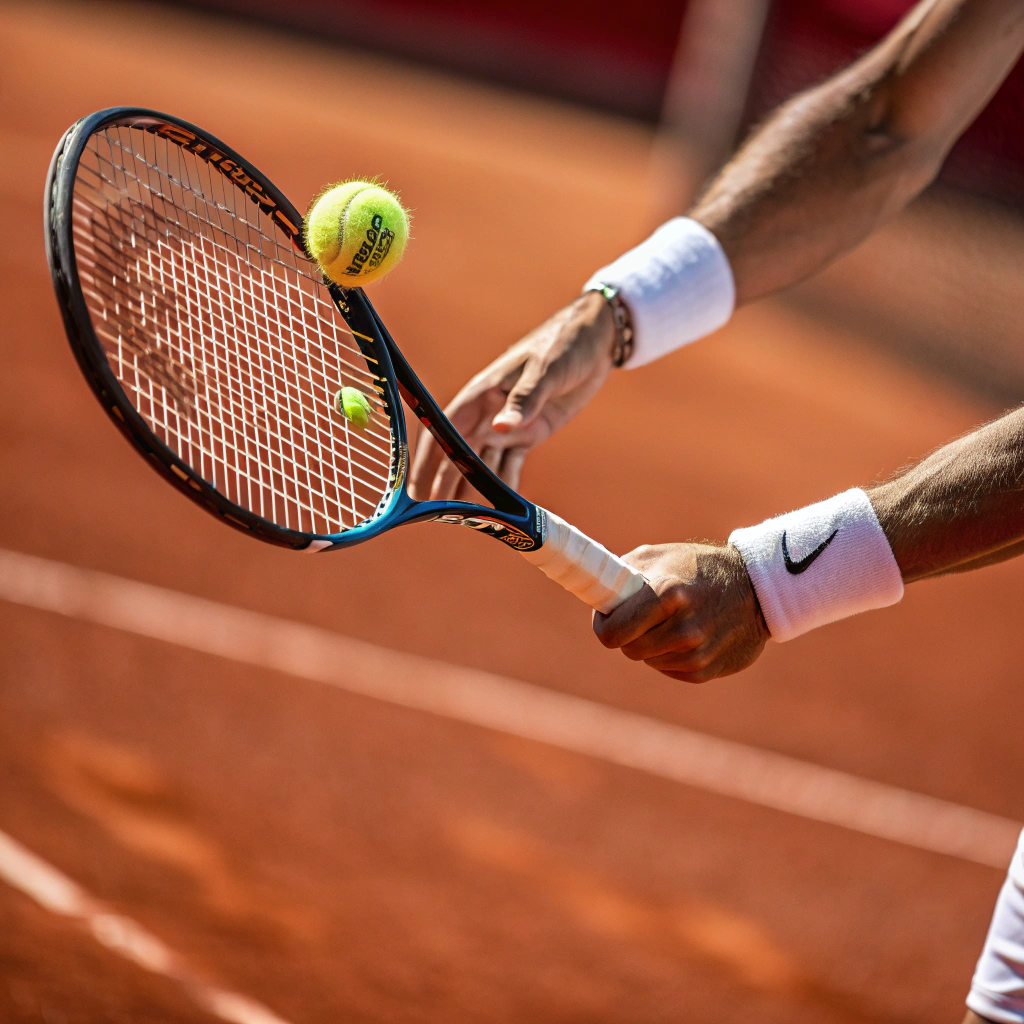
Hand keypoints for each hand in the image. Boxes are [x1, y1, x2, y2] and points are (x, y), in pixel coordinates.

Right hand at [410, 291, 616, 499]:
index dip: (428, 460)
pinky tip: (502, 507)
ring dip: (475, 488)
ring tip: (466, 518)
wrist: (594, 341)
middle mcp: (488, 412)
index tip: (418, 487)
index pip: (444, 430)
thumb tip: (500, 429)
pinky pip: (511, 463)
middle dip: (447, 483)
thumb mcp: (545, 370)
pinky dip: (506, 484)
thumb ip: (523, 400)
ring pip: (484, 463)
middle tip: (438, 514)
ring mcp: (508, 425)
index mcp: (481, 394)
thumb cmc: (562, 345)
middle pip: (460, 453)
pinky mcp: (530, 433)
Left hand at [593, 542, 769, 682]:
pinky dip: (670, 655)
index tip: (607, 616)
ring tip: (669, 620)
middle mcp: (683, 628)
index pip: (612, 633)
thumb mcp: (658, 557)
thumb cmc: (698, 567)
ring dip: (651, 644)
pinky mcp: (706, 671)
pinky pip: (669, 669)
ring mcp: (696, 653)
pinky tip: (687, 634)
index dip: (604, 624)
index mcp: (667, 595)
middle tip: (639, 616)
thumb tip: (591, 590)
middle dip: (628, 633)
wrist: (758, 588)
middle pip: (628, 649)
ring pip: (648, 660)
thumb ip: (621, 574)